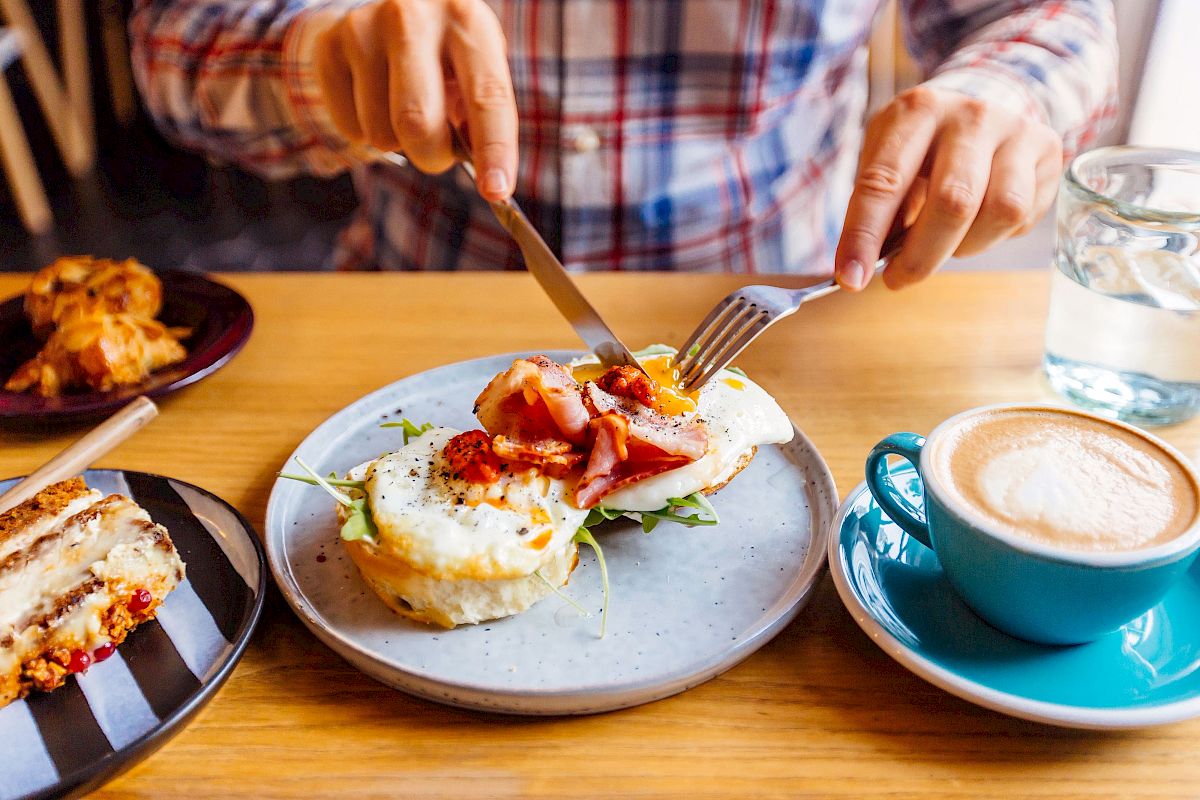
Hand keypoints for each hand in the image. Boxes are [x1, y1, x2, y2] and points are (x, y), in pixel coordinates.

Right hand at [310, 0, 516, 199]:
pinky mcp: (330, 46)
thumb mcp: (478, 69)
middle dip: (432, 157)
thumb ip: (482, 118)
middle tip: (438, 154)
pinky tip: (376, 101)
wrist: (396, 10)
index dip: (494, 149)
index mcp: (466, 20)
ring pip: (380, 133)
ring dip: (398, 143)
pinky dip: (367, 132)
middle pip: (418, 122)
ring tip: (404, 110)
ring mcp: (364, 28)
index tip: (496, 191)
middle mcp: (413, 17)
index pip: (486, 96)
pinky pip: (350, 129)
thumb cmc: (449, 53)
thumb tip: (486, 178)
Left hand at [834, 86, 1062, 290]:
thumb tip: (861, 268)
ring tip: (947, 241)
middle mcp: (971, 115)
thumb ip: (877, 207)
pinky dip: (994, 236)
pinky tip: (978, 224)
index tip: (851, 279)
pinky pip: (1023, 216)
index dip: (864, 236)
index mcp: (916, 111)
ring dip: (966, 247)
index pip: (884, 181)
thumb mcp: (888, 159)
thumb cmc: (922, 146)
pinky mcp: (1046, 151)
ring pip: (1000, 212)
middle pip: (953, 202)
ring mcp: (1015, 130)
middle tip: (898, 279)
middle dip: (920, 257)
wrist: (982, 105)